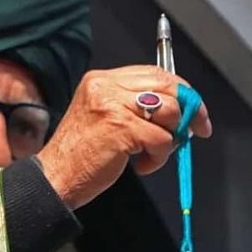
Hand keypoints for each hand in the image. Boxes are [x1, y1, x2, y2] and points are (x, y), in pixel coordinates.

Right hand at [36, 65, 211, 209]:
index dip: (181, 90)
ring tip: (151, 154)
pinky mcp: (121, 128)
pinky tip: (141, 166)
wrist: (54, 178)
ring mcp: (113, 106)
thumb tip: (181, 110)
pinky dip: (159, 157)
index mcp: (102, 80)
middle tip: (196, 130)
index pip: (155, 72)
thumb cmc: (81, 155)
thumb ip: (136, 107)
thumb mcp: (105, 118)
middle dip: (191, 110)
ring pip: (169, 113)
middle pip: (167, 86)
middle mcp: (106, 87)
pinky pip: (161, 139)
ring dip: (169, 139)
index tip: (195, 108)